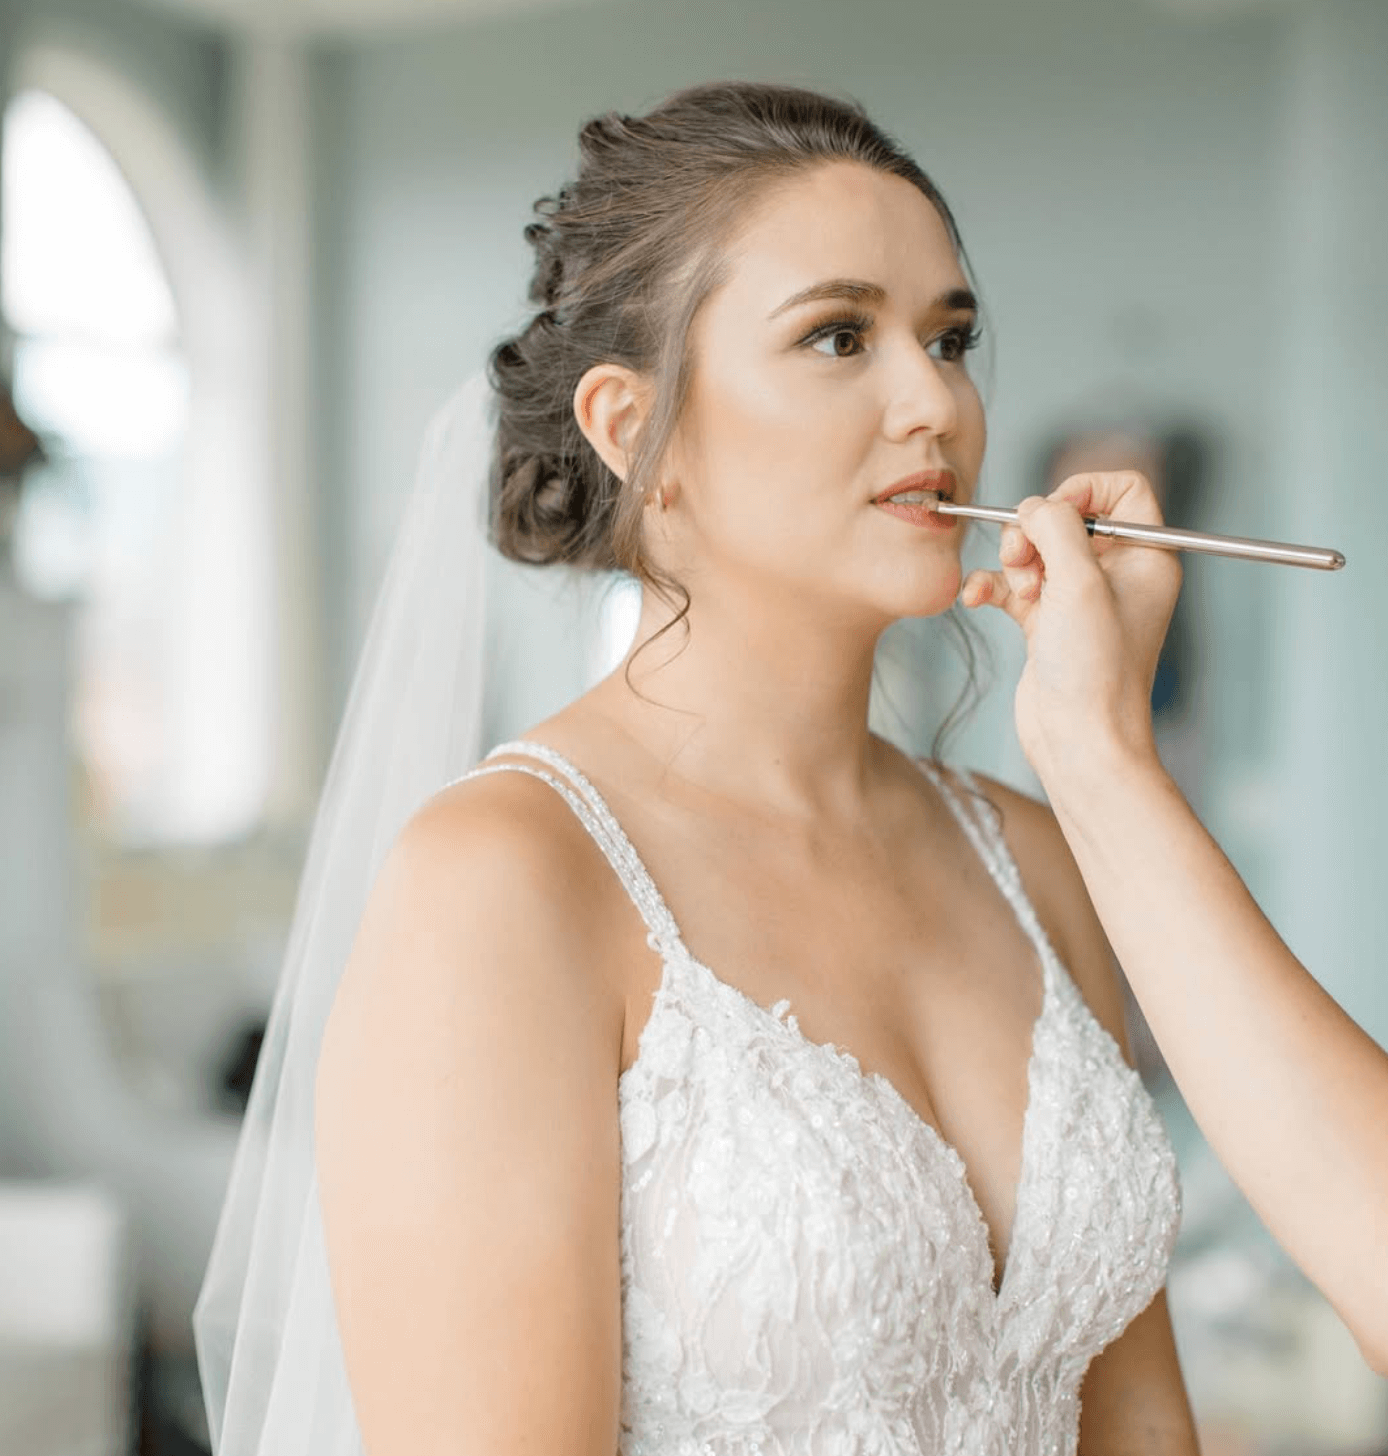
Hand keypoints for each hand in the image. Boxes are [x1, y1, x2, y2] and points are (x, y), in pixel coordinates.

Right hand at [958, 472, 1182, 783]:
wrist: (1079, 739)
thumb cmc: (1096, 670)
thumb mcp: (1080, 582)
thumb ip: (1057, 526)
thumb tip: (1034, 506)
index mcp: (1146, 556)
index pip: (1122, 489)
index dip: (1083, 490)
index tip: (1054, 514)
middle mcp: (1116, 573)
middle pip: (1066, 516)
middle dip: (1035, 531)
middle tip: (1025, 561)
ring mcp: (1079, 598)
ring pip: (1035, 548)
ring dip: (1012, 561)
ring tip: (1018, 592)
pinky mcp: (1046, 622)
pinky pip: (1012, 584)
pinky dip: (992, 586)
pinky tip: (976, 598)